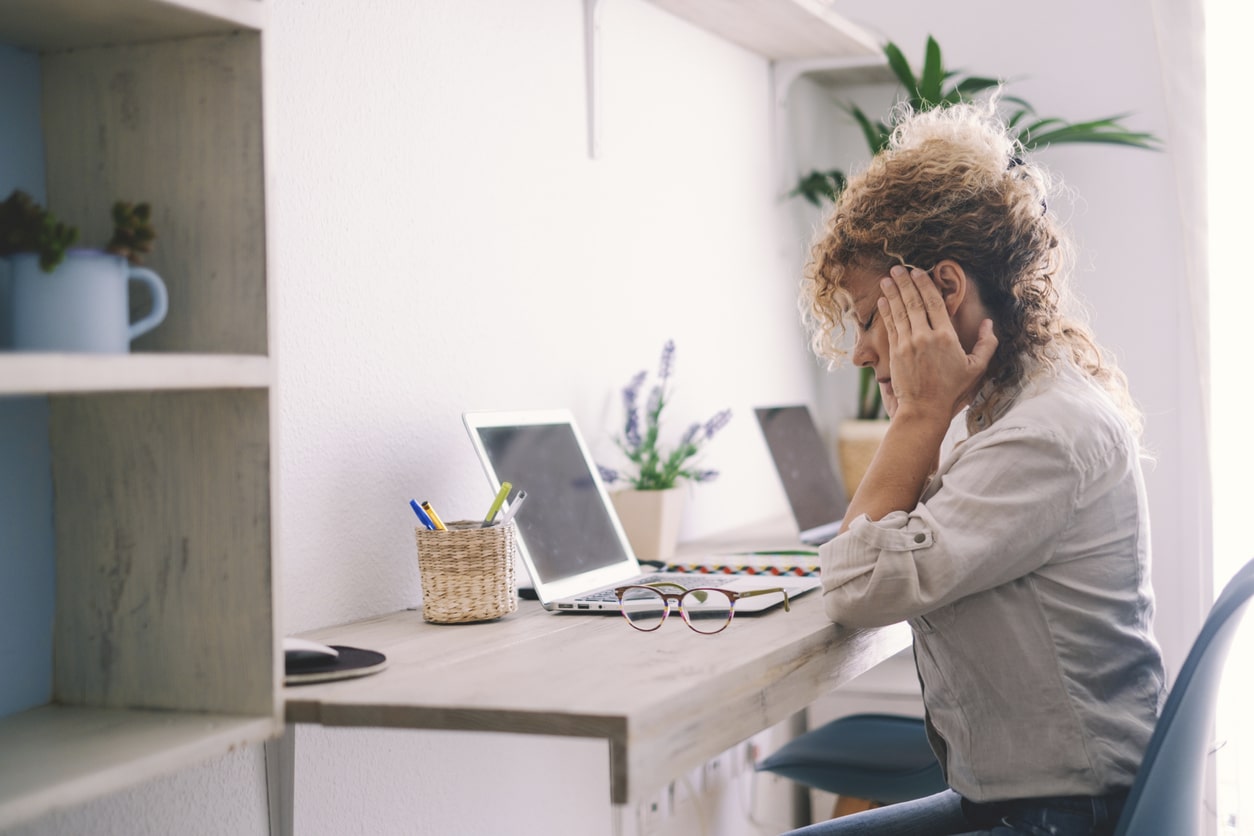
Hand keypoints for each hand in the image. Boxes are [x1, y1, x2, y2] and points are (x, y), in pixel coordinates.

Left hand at [877, 266, 996, 421]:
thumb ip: (987, 344)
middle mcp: (925, 337)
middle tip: (898, 268)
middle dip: (905, 283)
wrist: (924, 408)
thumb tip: (989, 323)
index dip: (924, 285)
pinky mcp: (895, 352)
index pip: (934, 303)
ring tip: (888, 277)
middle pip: (914, 302)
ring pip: (900, 311)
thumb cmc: (952, 389)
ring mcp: (908, 344)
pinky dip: (886, 311)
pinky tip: (883, 299)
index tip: (918, 272)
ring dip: (893, 292)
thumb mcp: (976, 368)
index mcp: (946, 337)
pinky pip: (891, 326)